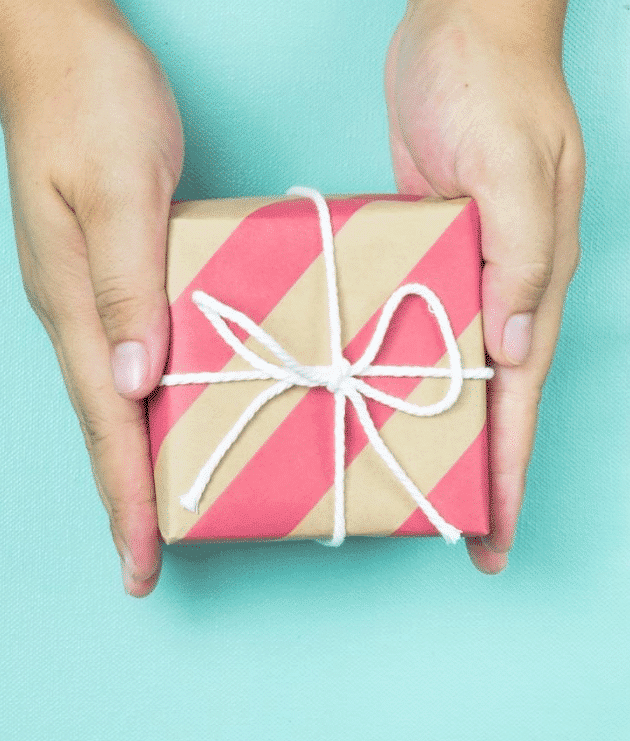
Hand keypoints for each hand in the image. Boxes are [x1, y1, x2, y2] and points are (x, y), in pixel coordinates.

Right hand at [0, 0, 182, 594]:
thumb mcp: (121, 186)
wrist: (50, 47)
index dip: (125, 495)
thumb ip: (128, 285)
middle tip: (146, 562)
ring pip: (108, 394)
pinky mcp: (94, 270)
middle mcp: (67, 308)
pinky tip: (167, 413)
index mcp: (71, 299)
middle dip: (123, 496)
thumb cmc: (88, 102)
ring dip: (132, 456)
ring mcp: (74, 290)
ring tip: (160, 511)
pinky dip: (142, 403)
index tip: (140, 563)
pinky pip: (120, 355)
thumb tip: (133, 384)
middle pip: (99, 423)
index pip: (104, 419)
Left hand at [385, 0, 583, 572]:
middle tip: (439, 529)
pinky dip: (391, 357)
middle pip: (485, 396)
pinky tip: (359, 385)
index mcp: (534, 275)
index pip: (520, 396)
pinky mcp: (416, 241)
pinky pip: (406, 316)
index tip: (493, 537)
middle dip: (468, 467)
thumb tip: (517, 347)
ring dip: (424, 419)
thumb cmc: (494, 85)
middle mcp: (499, 282)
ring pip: (443, 364)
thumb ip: (522, 258)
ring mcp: (458, 264)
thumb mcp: (515, 169)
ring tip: (394, 477)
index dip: (507, 472)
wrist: (460, 22)